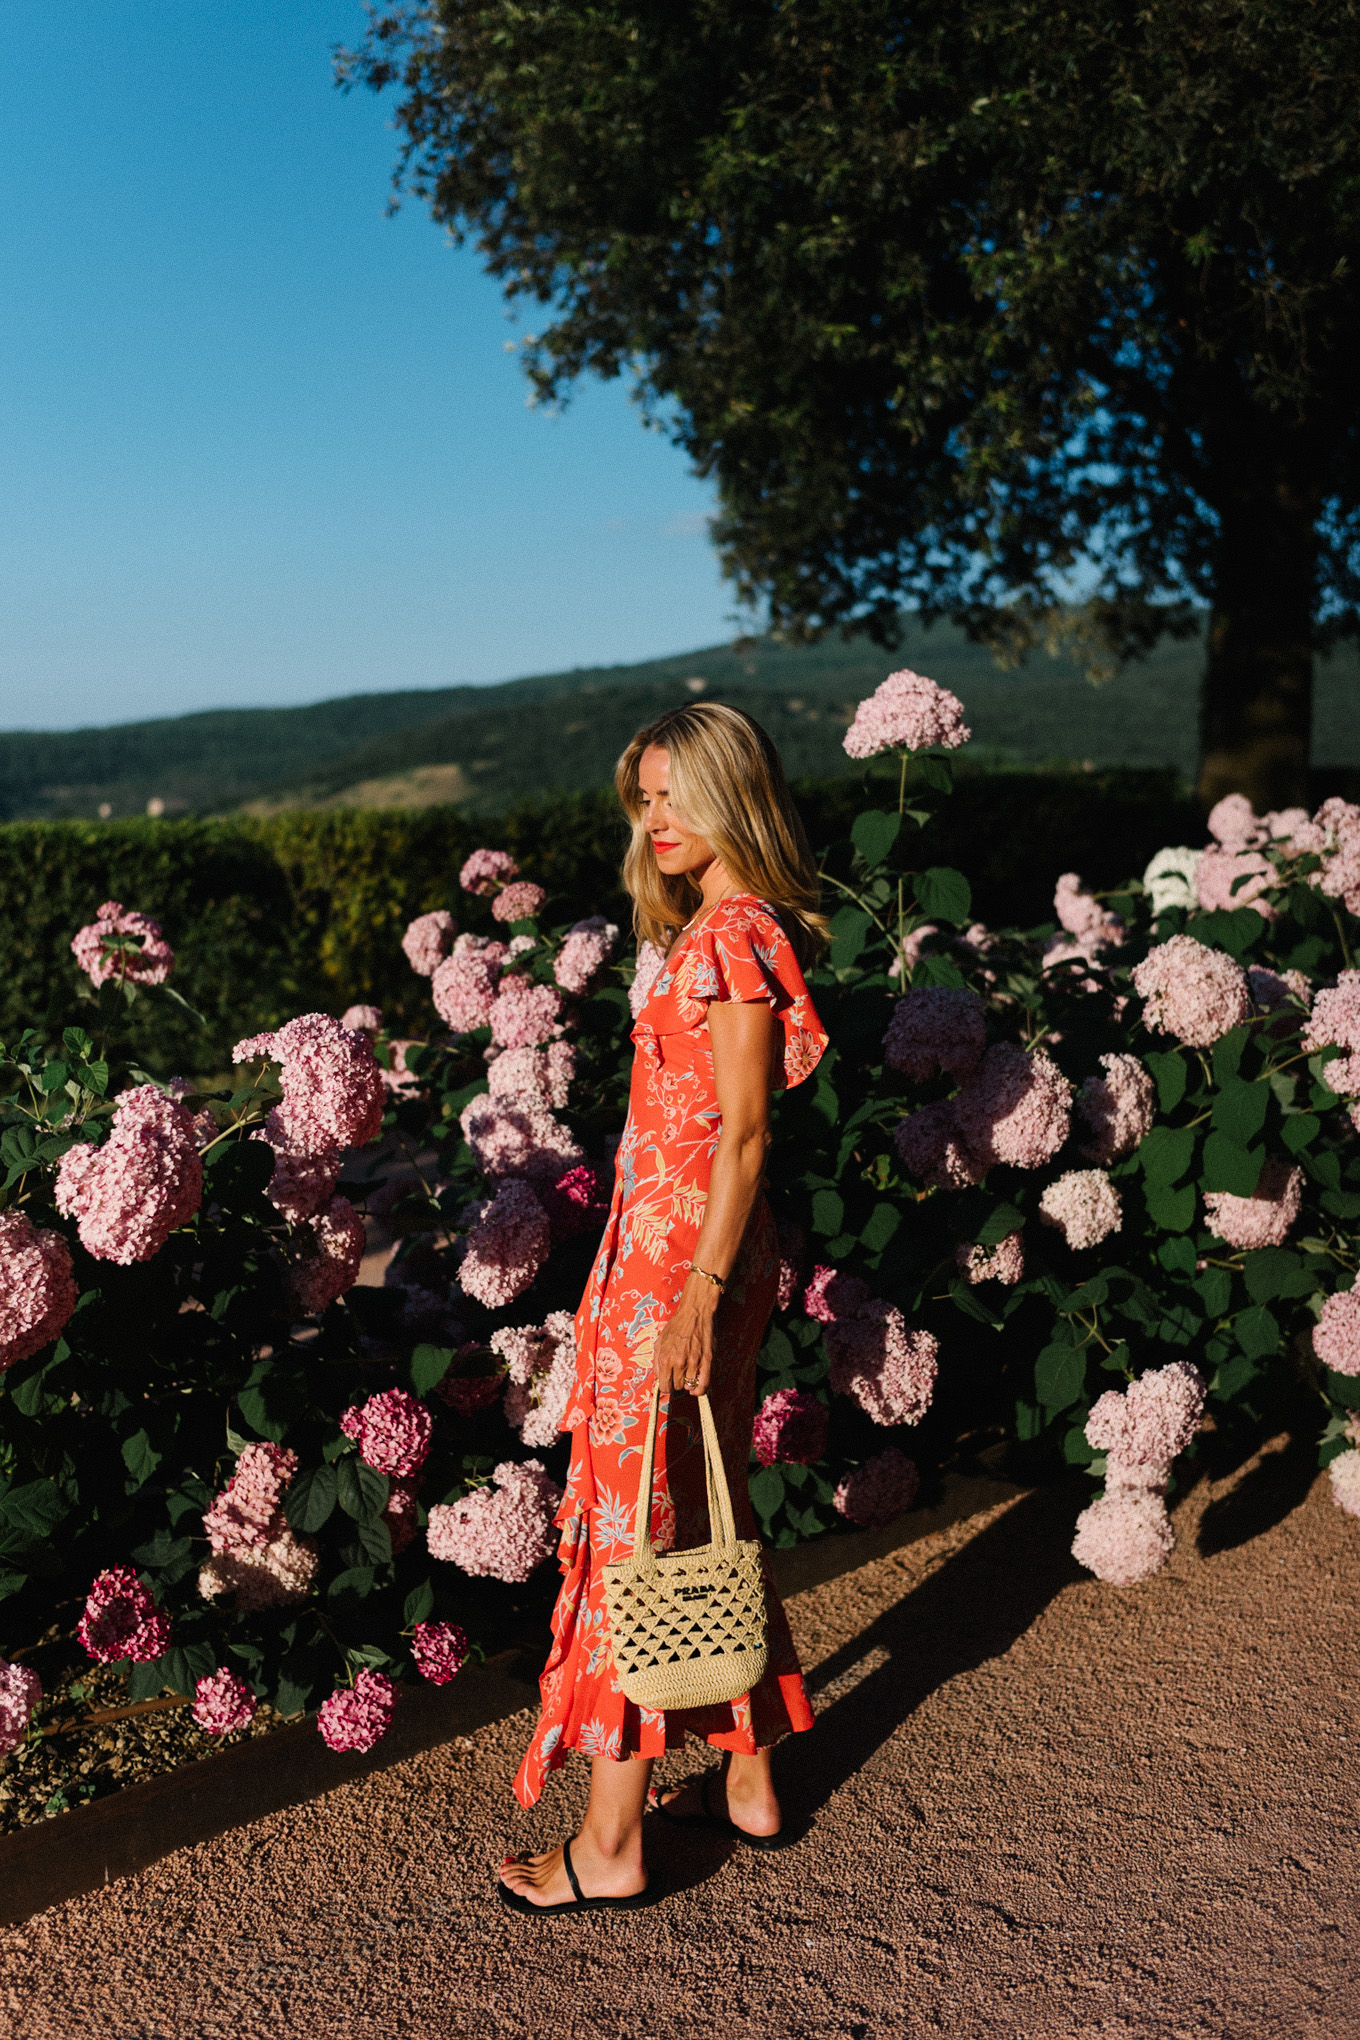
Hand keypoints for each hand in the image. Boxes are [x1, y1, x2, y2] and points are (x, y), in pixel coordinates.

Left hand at [653, 1276, 718, 1396]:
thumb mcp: (659, 1341)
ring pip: (689, 1386)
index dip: (666, 1386)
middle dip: (676, 1383)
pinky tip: (696, 1388)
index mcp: (665, 1358)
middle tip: (678, 1376)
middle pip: (677, 1387)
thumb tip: (657, 1377)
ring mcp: (693, 1362)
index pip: (664, 1386)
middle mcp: (678, 1363)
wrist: (694, 1313)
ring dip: (688, 1384)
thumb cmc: (676, 1326)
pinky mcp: (706, 1360)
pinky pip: (704, 1383)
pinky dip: (700, 1389)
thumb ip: (656, 1361)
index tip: (668, 1383)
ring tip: (687, 1376)